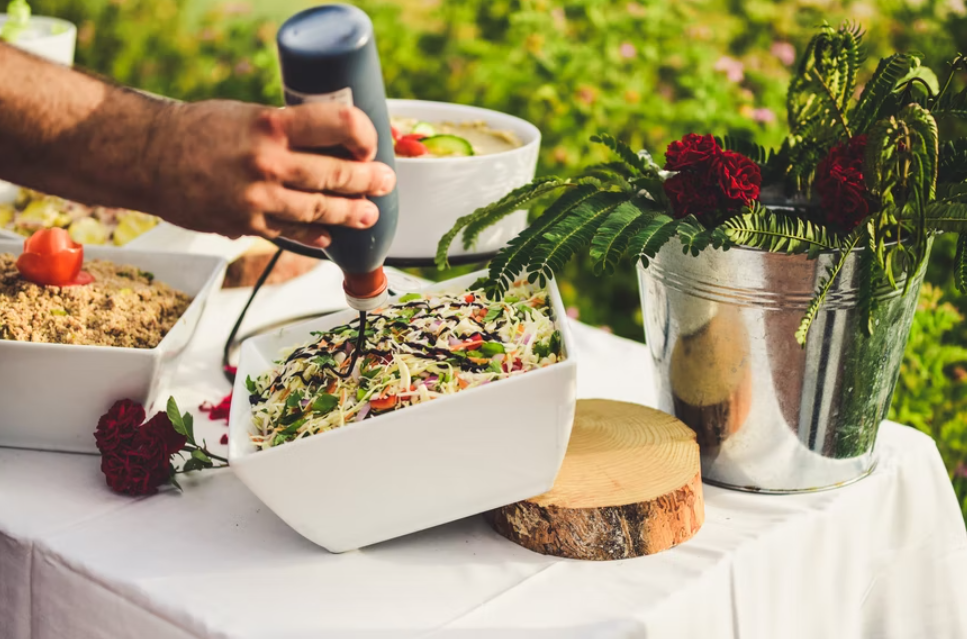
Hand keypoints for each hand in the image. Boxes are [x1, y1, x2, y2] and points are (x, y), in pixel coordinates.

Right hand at [146, 100, 394, 247]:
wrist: (149, 156)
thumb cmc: (200, 129)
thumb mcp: (249, 114)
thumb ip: (288, 130)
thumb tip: (333, 145)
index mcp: (272, 123)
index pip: (339, 123)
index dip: (363, 134)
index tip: (369, 143)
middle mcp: (267, 160)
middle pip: (337, 173)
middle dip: (369, 180)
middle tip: (385, 182)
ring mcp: (258, 197)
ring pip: (320, 210)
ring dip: (350, 214)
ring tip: (368, 214)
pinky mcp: (246, 223)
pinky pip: (290, 232)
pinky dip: (313, 235)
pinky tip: (329, 235)